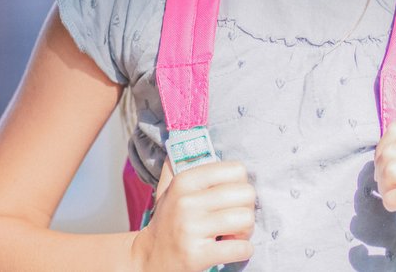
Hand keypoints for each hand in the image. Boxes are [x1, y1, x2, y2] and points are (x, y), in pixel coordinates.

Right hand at [131, 157, 255, 271]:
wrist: (149, 260)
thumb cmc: (167, 222)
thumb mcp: (167, 190)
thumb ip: (176, 165)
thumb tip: (180, 136)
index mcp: (184, 181)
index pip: (236, 169)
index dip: (240, 185)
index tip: (230, 199)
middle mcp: (186, 202)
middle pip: (246, 194)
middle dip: (246, 209)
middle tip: (234, 220)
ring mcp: (191, 229)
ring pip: (246, 220)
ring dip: (246, 231)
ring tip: (231, 235)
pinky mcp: (197, 255)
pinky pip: (241, 248)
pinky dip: (243, 250)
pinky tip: (229, 249)